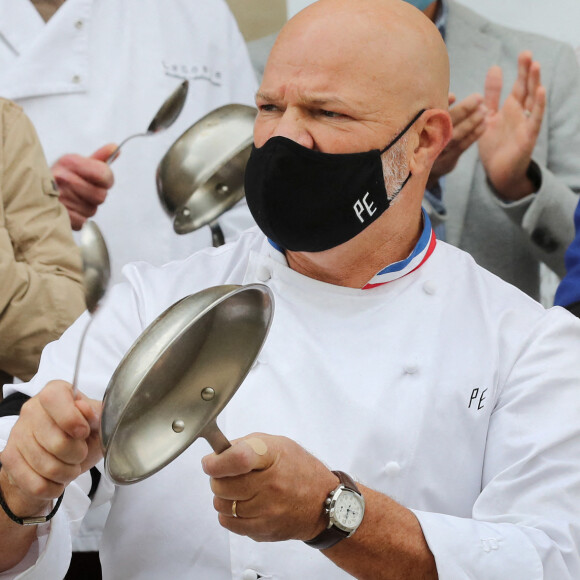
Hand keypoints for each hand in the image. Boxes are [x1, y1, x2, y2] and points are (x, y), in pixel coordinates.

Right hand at [0, 381, 101, 517]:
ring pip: (47, 467)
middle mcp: (32, 409)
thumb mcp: (97, 421)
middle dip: (77, 454)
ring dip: (67, 473)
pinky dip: (53, 488)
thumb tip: (85, 409)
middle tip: (81, 453)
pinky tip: (58, 479)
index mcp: (55, 392)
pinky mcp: (9, 458)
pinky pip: (35, 484)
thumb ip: (95, 413)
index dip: (71, 419)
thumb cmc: (82, 434)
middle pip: (56, 441)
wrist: (59, 456)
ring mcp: (17, 433)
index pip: (54, 399)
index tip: (84, 432)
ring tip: (71, 466)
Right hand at [53, 143, 116, 229]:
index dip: (106, 181)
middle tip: (82, 192)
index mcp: (70, 161)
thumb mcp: (78, 164)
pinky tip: (68, 210)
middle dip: (95, 196)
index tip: (100, 181)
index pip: (105, 174)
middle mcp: (63, 177)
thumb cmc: (62, 179)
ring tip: (73, 200)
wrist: (35, 192)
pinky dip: (78, 218)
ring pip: (92, 210)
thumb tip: (115, 148)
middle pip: (101, 195)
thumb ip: (99, 159)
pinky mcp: (58, 214)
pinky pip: (82, 221)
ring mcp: (59, 196)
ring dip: (86, 208)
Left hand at [202, 434, 337, 541]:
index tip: (210, 462)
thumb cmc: (298, 468)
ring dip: (223, 497)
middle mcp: (271, 484)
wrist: (322, 501)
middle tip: (227, 475)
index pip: (236, 459)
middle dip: (217, 479)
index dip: (216, 462)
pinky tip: (242, 505)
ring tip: (238, 490)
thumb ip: (245, 445)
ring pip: (222, 506)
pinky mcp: (265, 530)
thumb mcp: (276, 444)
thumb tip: (217, 454)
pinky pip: (230, 524)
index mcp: (273, 456)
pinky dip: (229, 514)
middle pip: (222, 485)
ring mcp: (268, 510)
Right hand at [427, 93, 486, 188]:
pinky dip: (473, 135)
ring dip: (471, 122)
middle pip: (445, 124)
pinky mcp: (447, 161)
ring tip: (484, 110)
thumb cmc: (426, 138)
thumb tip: (452, 96)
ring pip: (455, 136)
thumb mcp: (427, 124)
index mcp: (419, 129)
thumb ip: (439, 109)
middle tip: (478, 98)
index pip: (431, 115)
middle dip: (463, 110)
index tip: (454, 96)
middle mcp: (425, 142)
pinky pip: (462, 146)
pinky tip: (484, 125)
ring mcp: (436, 153)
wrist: (421, 169)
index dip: (442, 105)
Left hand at [478, 51, 546, 199]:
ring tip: (535, 66)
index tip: (523, 53)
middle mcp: (521, 114)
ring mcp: (526, 124)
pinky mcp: (528, 136)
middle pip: (527, 89)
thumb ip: (492, 95)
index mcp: (511, 109)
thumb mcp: (490, 116)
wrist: (498, 172)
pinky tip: (541, 91)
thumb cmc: (495, 145)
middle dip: (528, 72)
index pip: (518, 85)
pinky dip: (539, 105)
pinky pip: (535, 119)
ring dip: (535, 83)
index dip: (521, 70)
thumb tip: (495, 68)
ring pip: (533, 101)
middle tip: (527, 53)